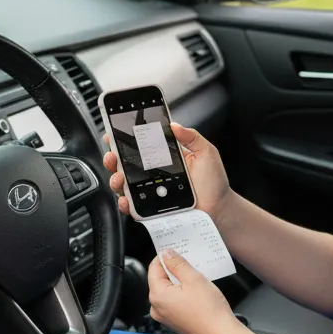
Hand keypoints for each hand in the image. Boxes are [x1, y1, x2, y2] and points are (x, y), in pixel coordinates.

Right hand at [103, 123, 233, 222]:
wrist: (219, 208)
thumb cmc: (213, 182)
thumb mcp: (206, 153)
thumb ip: (192, 137)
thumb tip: (174, 125)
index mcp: (163, 156)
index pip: (139, 145)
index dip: (123, 138)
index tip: (113, 132)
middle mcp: (153, 172)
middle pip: (125, 163)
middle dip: (113, 157)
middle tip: (113, 155)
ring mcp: (150, 190)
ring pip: (123, 184)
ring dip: (115, 179)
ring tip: (119, 177)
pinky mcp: (150, 208)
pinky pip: (132, 206)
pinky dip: (125, 203)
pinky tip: (126, 199)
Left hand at [146, 249, 240, 333]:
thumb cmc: (209, 311)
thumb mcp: (194, 278)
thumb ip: (177, 264)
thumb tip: (166, 254)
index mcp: (157, 295)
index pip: (154, 268)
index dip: (165, 257)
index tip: (176, 251)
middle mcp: (156, 308)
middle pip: (160, 280)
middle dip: (174, 270)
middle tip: (190, 263)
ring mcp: (164, 317)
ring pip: (168, 291)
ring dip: (179, 282)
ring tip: (196, 278)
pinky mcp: (174, 322)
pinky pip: (174, 302)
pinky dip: (182, 294)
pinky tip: (196, 292)